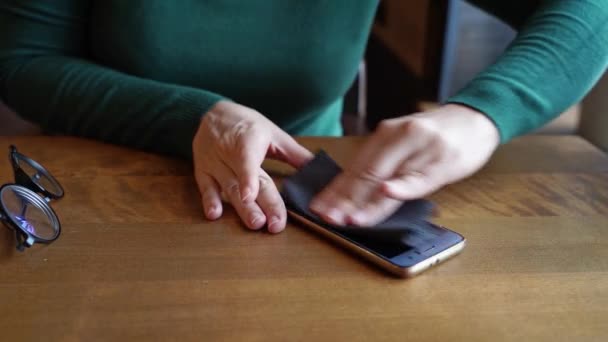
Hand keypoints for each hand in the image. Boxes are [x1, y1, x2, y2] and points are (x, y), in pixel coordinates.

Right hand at [193, 101, 312, 232]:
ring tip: (254, 223)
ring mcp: (214, 163)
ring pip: (227, 188)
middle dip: (257, 205)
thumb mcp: (274, 134)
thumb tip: (319, 169)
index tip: (252, 195)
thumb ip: (296, 154)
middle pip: (243, 182)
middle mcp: (228, 152)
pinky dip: (209, 201)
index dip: (249, 179)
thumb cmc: (247, 124)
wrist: (213, 113)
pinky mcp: (203, 171)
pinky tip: (214, 215)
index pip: (247, 162)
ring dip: (240, 209)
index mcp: (247, 141)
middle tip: (270, 224)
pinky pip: (205, 187)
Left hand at [310, 104, 499, 225]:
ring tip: (347, 218)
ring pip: (388, 179)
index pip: (354, 168)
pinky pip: (419, 178)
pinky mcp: (442, 161)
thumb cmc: (435, 135)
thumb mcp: (403, 143)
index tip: (317, 207)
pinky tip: (388, 193)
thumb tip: (350, 192)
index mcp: (385, 135)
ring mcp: (420, 150)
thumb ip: (381, 163)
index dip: (335, 190)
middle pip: (365, 174)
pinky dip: (403, 186)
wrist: (475, 118)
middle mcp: (398, 139)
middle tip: (325, 218)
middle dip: (343, 200)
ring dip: (366, 202)